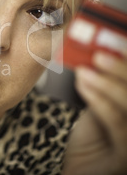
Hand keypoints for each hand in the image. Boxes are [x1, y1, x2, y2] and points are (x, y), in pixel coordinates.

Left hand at [63, 50, 126, 174]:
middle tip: (100, 55)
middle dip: (123, 69)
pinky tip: (82, 84)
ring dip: (107, 83)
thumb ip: (106, 85)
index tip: (118, 41)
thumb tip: (99, 52)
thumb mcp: (102, 105)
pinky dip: (98, 100)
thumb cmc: (93, 138)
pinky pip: (117, 122)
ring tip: (84, 70)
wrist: (80, 169)